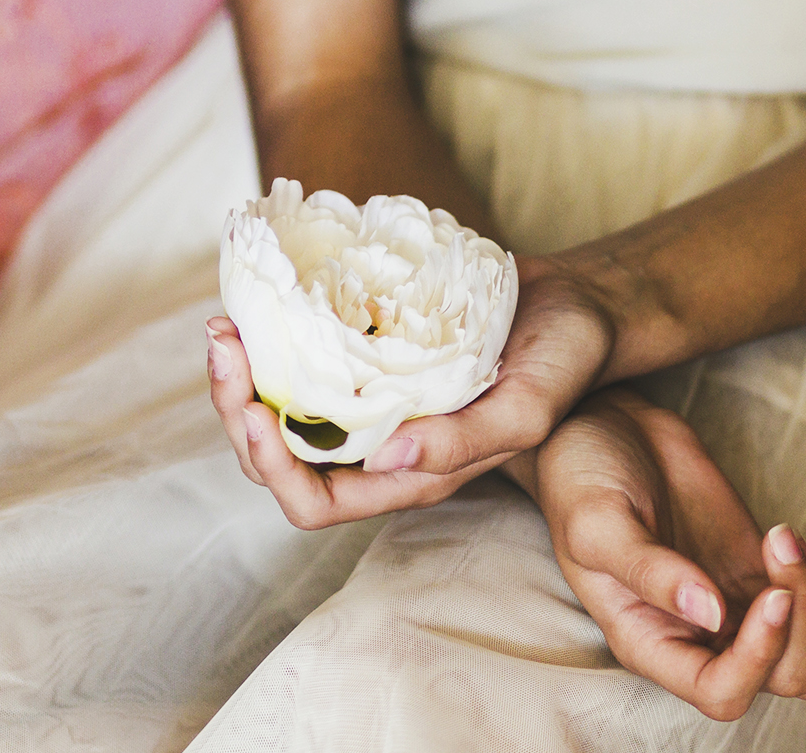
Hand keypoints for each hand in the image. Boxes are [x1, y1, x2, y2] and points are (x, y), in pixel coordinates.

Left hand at [203, 255, 619, 527]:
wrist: (581, 306)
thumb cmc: (564, 362)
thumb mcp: (529, 406)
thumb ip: (467, 441)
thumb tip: (386, 458)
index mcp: (412, 474)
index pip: (315, 503)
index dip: (271, 468)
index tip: (251, 409)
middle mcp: (381, 446)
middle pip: (280, 459)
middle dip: (236, 411)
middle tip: (224, 343)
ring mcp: (371, 401)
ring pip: (281, 411)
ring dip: (243, 375)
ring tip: (227, 324)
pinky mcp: (370, 356)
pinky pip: (304, 362)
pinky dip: (273, 339)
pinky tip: (260, 302)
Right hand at [519, 388, 805, 718]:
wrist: (603, 430)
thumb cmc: (583, 479)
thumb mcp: (598, 521)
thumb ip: (648, 570)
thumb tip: (709, 612)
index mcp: (650, 643)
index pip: (721, 693)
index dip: (759, 658)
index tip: (772, 594)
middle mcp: (698, 640)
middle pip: (787, 679)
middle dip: (805, 619)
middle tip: (779, 544)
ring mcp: (736, 610)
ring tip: (788, 542)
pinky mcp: (760, 576)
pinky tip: (803, 547)